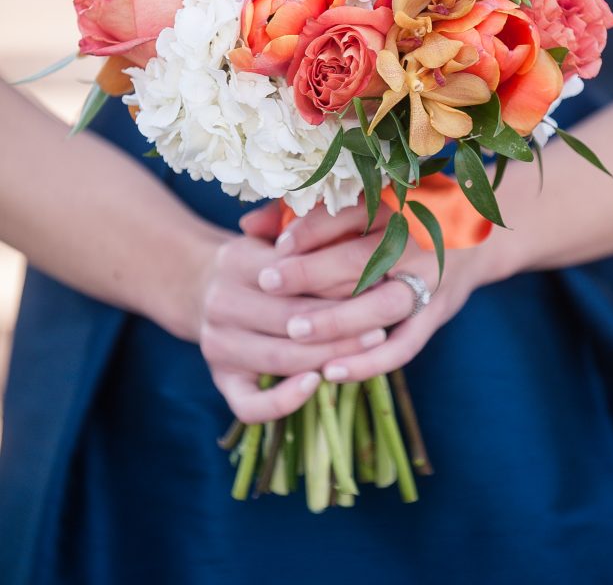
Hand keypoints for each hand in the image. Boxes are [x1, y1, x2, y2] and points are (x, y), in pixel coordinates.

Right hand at [198, 203, 387, 422]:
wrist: (201, 285)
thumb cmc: (260, 259)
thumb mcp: (276, 237)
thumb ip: (309, 236)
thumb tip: (355, 240)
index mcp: (236, 260)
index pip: (293, 274)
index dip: (337, 282)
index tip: (375, 287)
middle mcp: (221, 302)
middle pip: (290, 319)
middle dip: (342, 325)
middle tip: (381, 327)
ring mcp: (217, 344)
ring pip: (279, 358)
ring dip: (327, 357)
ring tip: (366, 352)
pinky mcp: (220, 378)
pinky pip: (250, 405)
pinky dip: (282, 401)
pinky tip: (315, 385)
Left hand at [255, 202, 491, 382]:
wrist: (475, 238)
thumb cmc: (401, 218)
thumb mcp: (360, 204)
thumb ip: (302, 214)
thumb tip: (246, 224)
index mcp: (396, 204)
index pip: (349, 215)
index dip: (309, 230)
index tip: (275, 247)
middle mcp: (414, 240)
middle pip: (360, 259)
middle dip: (310, 274)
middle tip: (268, 285)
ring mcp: (429, 279)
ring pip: (380, 304)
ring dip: (336, 320)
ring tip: (294, 330)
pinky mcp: (437, 313)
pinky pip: (404, 344)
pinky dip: (369, 361)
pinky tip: (331, 370)